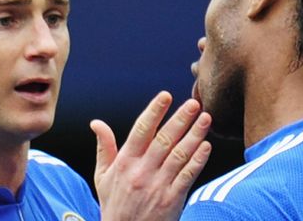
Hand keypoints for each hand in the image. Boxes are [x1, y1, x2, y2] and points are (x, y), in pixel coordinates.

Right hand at [90, 91, 211, 220]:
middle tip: (194, 103)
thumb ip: (103, 148)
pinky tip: (206, 146)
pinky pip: (187, 175)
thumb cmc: (114, 205)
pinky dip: (198, 160)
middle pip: (164, 139)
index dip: (154, 111)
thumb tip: (96, 123)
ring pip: (179, 154)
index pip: (141, 130)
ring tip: (206, 118)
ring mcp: (158, 185)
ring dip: (194, 135)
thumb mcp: (102, 177)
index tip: (166, 95)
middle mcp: (141, 171)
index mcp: (124, 162)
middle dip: (180, 119)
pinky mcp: (172, 199)